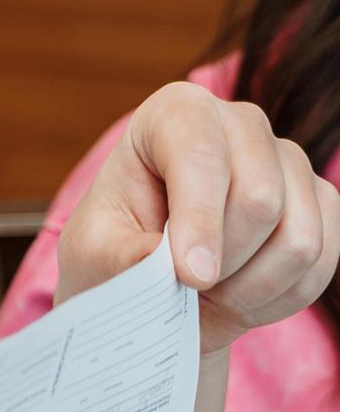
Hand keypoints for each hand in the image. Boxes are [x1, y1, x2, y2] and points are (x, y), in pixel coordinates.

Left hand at [56, 83, 339, 353]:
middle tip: (185, 284)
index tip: (187, 275)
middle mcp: (241, 124)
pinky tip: (240, 296)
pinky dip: (279, 298)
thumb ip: (123, 255)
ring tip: (208, 291)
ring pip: (299, 239)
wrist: (155, 280)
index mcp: (175, 113)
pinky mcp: (321, 203)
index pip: (201, 154)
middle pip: (260, 199)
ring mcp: (289, 161)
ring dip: (250, 288)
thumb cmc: (116, 250)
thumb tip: (163, 264)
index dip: (199, 220)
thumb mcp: (94, 253)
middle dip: (223, 262)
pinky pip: (322, 263)